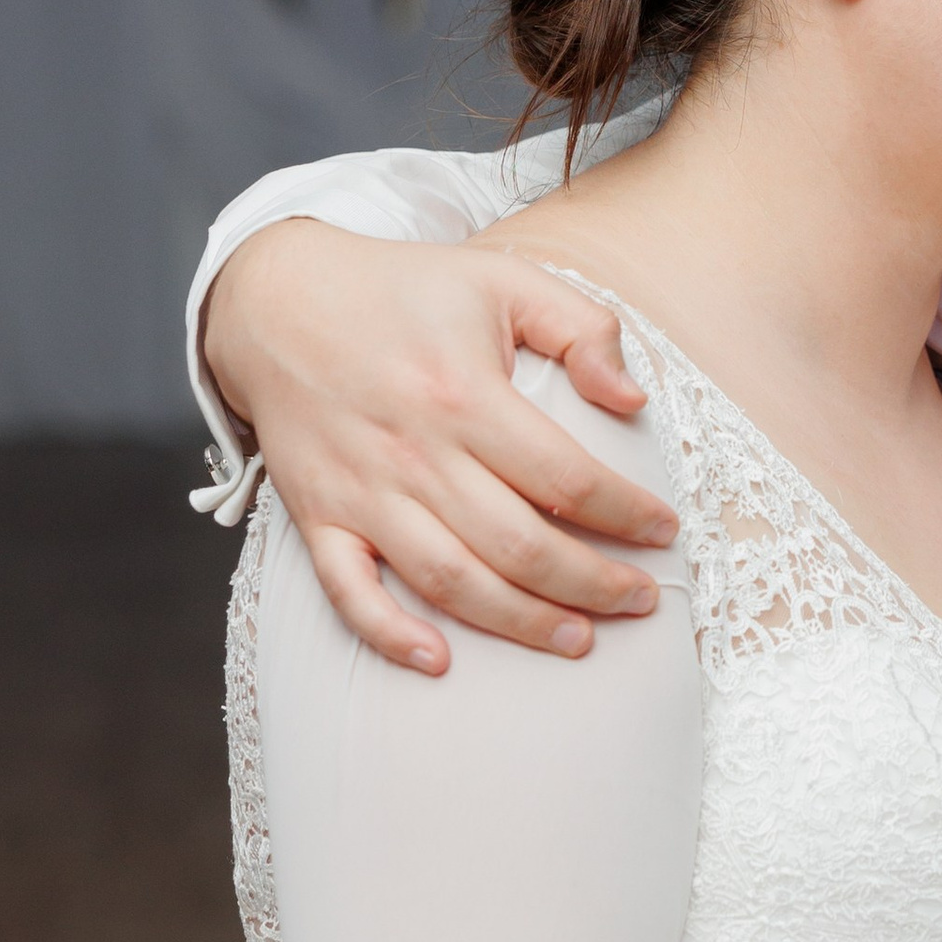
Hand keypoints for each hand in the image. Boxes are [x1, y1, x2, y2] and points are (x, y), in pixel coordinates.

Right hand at [203, 223, 675, 673]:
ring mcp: (362, 491)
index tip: (665, 532)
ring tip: (579, 640)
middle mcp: (415, 452)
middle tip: (640, 602)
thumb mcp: (503, 280)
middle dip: (591, 584)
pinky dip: (388, 634)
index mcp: (465, 394)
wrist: (276, 298)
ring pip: (450, 581)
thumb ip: (582, 326)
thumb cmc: (403, 291)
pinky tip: (439, 661)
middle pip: (518, 544)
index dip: (625, 513)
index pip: (565, 476)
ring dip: (519, 622)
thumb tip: (632, 400)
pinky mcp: (318, 515)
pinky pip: (348, 592)